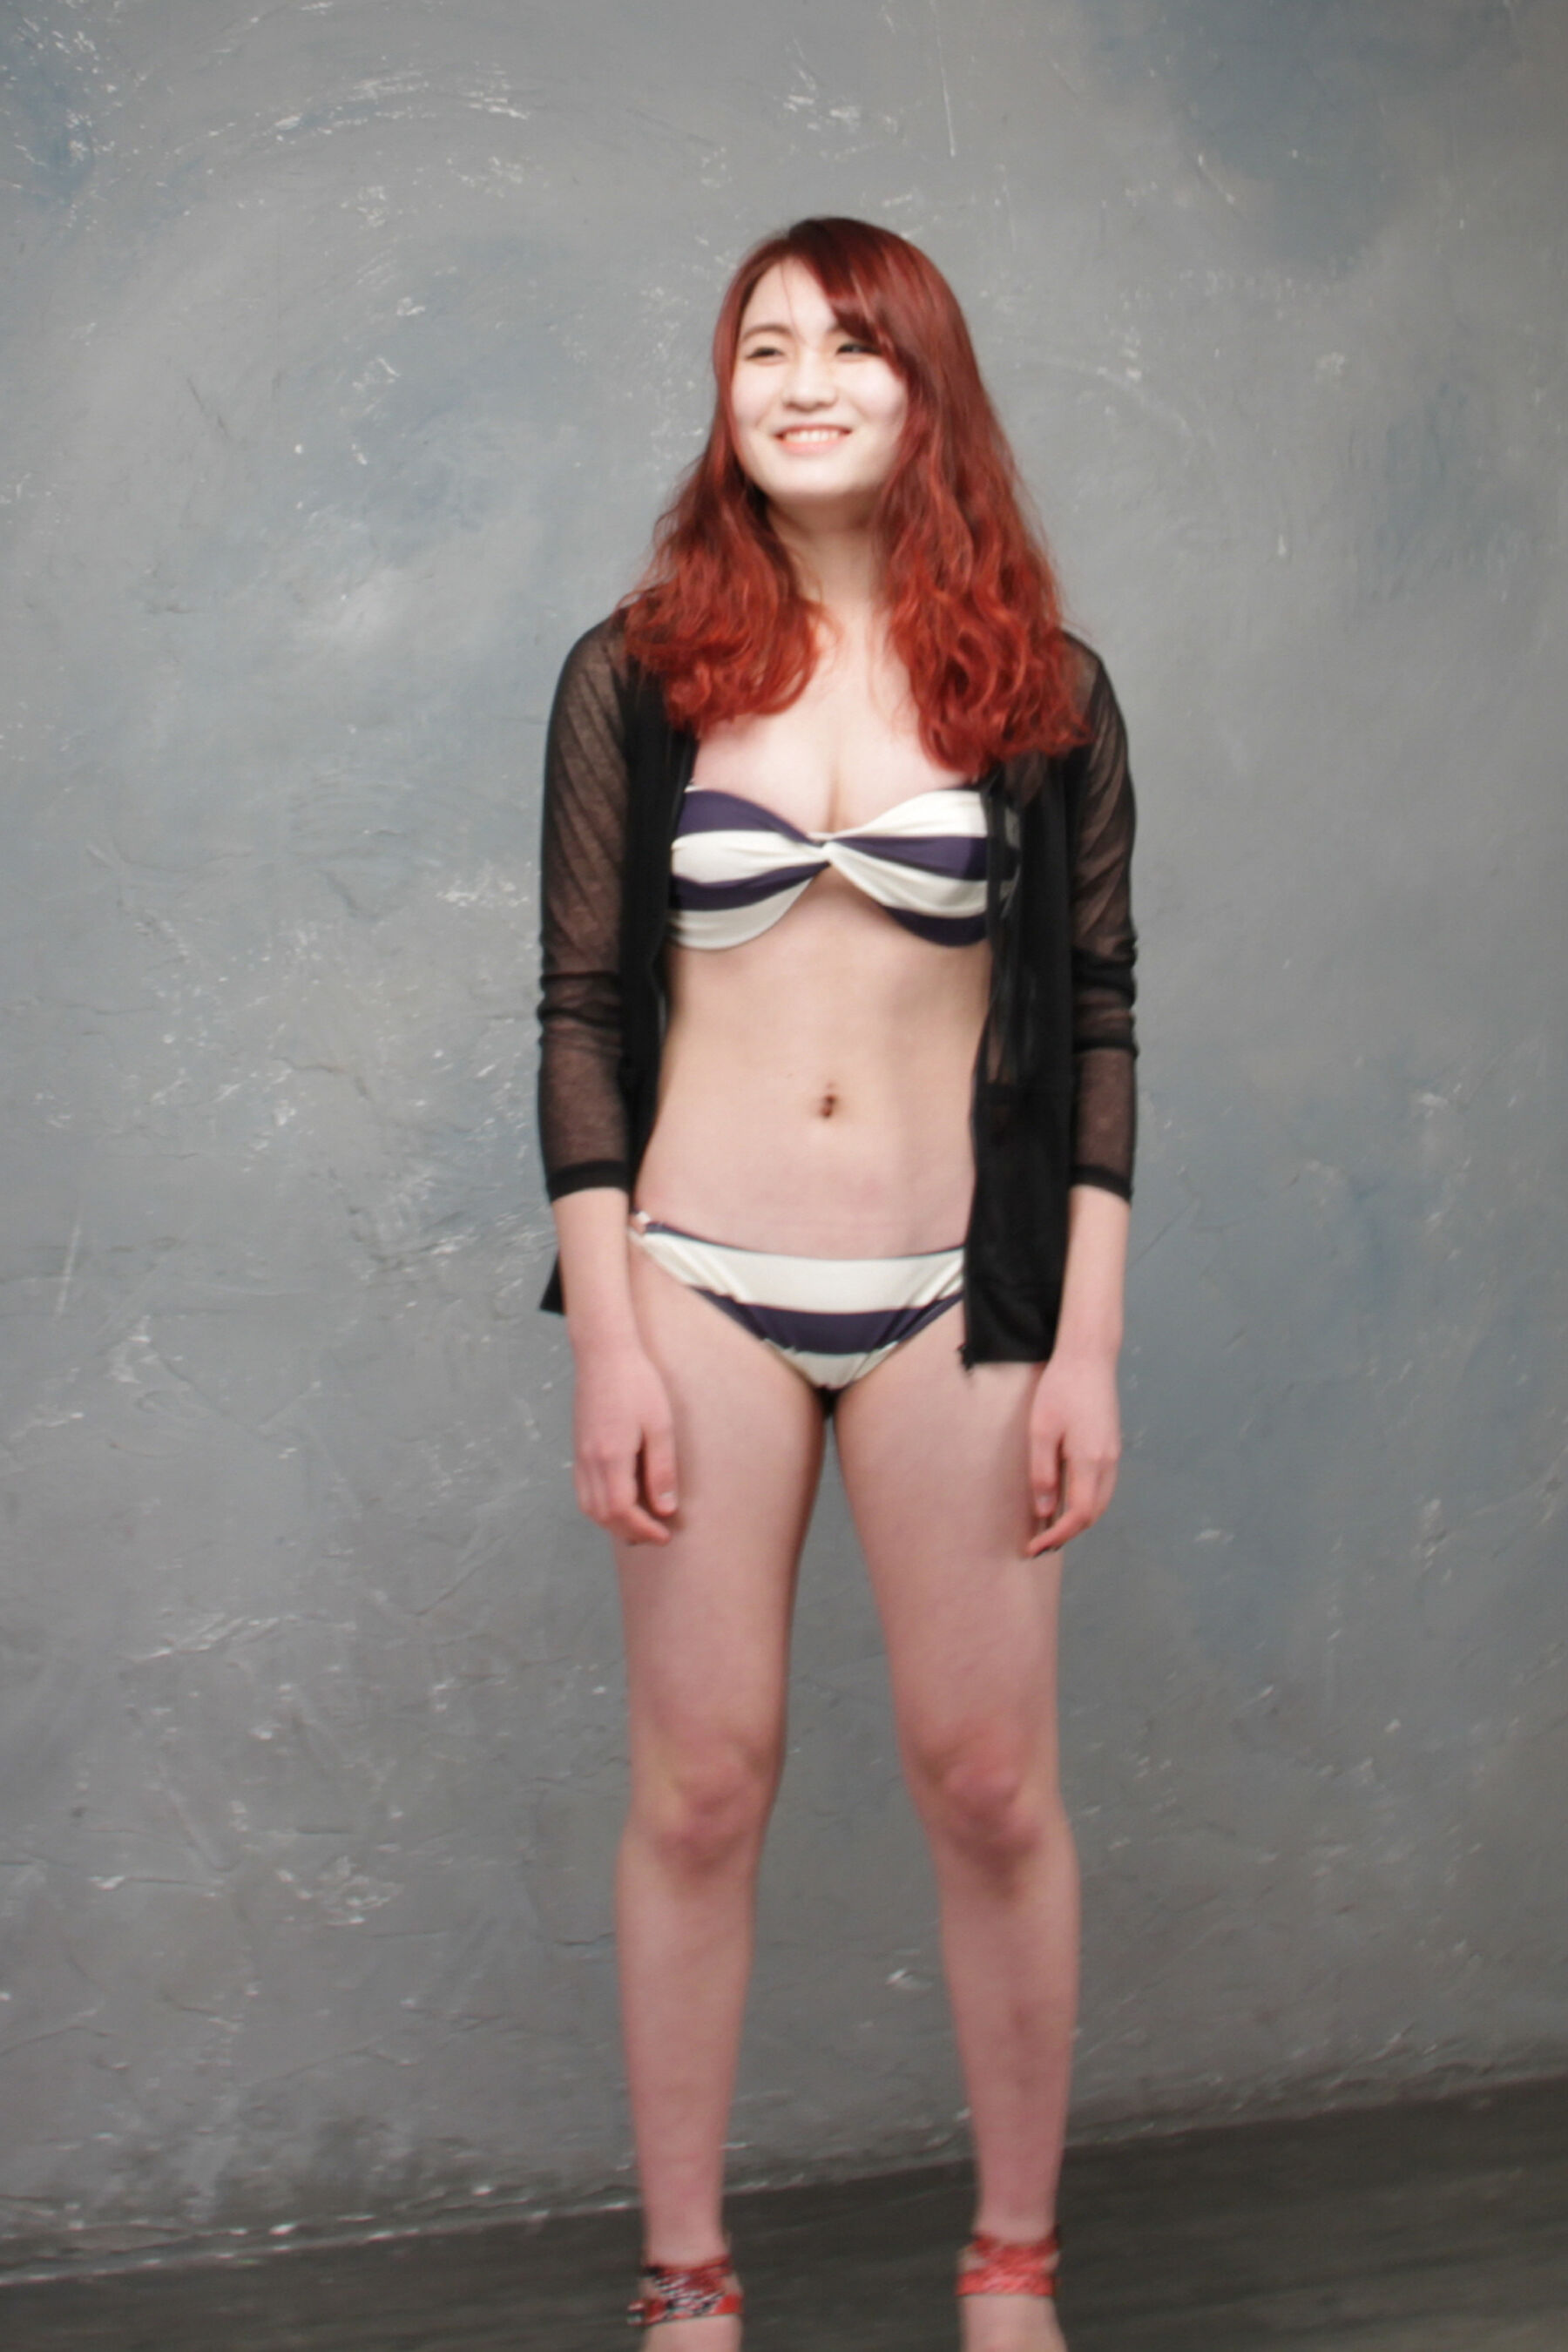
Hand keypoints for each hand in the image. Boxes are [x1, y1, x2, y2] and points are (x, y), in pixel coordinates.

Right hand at [570, 1337, 678, 1545]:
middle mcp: (589, 1461)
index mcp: (611, 1457)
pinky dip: (601, 1507)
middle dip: (629, 1531)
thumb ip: (662, 1470)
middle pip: (603, 1515)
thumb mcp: (660, 1426)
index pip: (622, 1511)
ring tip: (640, 1523)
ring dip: (613, 1522)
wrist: (603, 1355)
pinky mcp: (578, 1449)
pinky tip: (621, 1502)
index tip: (664, 1535)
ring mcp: (580, 1456)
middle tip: (657, 1534)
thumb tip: (666, 1509)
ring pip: (589, 1507)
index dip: (643, 1529)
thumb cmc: (637, 1384)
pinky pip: (584, 1491)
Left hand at [1025, 1344, 1120, 1554]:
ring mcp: (1113, 1455)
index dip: (1057, 1536)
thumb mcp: (1042, 1431)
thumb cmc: (1061, 1389)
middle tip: (1039, 1541)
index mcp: (1091, 1461)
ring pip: (1100, 1502)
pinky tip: (1066, 1499)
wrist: (1089, 1357)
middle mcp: (1108, 1463)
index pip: (1079, 1515)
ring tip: (1050, 1525)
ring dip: (1078, 1519)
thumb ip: (1042, 1473)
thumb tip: (1044, 1511)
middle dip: (1068, 1533)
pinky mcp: (1111, 1446)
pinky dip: (1086, 1502)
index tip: (1035, 1547)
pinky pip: (1102, 1486)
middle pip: (1093, 1514)